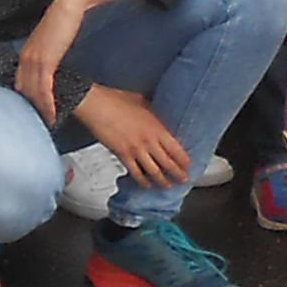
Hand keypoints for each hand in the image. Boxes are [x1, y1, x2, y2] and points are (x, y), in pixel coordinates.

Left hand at [13, 0, 85, 121]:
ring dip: (39, 110)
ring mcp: (33, 59)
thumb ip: (49, 52)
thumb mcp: (52, 40)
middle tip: (37, 124)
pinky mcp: (45, 60)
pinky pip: (44, 87)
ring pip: (32, 92)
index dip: (26, 99)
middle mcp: (25, 57)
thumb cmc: (64, 19)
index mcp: (26, 53)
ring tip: (46, 124)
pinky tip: (52, 113)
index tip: (33, 112)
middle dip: (30, 108)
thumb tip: (53, 64)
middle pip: (23, 90)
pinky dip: (47, 103)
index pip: (20, 82)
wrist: (69, 5)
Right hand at [72, 82, 187, 192]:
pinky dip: (142, 181)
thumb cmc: (116, 100)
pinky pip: (136, 172)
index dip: (184, 160)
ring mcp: (136, 150)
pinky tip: (146, 185)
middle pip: (168, 163)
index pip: (176, 149)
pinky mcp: (122, 155)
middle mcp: (149, 141)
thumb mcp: (141, 101)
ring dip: (162, 181)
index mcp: (156, 127)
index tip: (188, 165)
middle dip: (178, 174)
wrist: (97, 105)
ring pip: (154, 171)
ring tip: (167, 186)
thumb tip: (155, 112)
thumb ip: (151, 110)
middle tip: (183, 180)